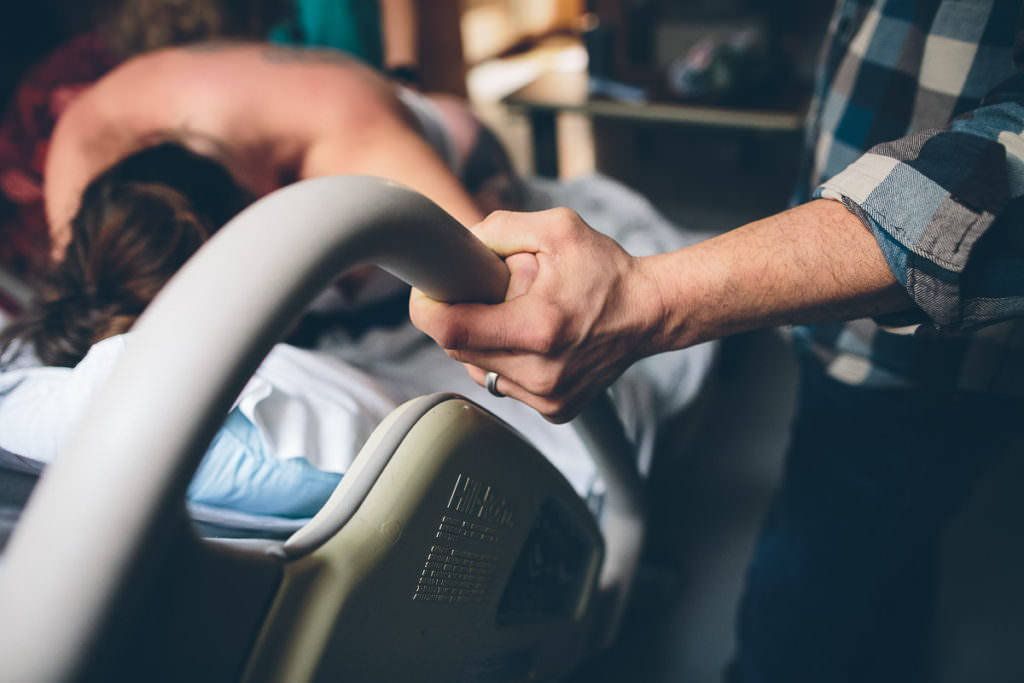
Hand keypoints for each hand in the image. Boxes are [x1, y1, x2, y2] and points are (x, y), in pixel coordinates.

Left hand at [410, 208, 663, 421]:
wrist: (649, 313)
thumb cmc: (606, 271)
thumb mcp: (557, 228)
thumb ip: (500, 229)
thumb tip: (456, 247)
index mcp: (539, 327)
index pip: (452, 329)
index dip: (427, 309)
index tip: (426, 292)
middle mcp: (542, 372)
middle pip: (459, 349)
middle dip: (462, 316)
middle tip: (486, 293)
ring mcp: (548, 397)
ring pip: (477, 369)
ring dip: (482, 342)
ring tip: (516, 316)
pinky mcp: (554, 410)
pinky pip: (503, 385)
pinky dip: (504, 362)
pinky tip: (531, 340)